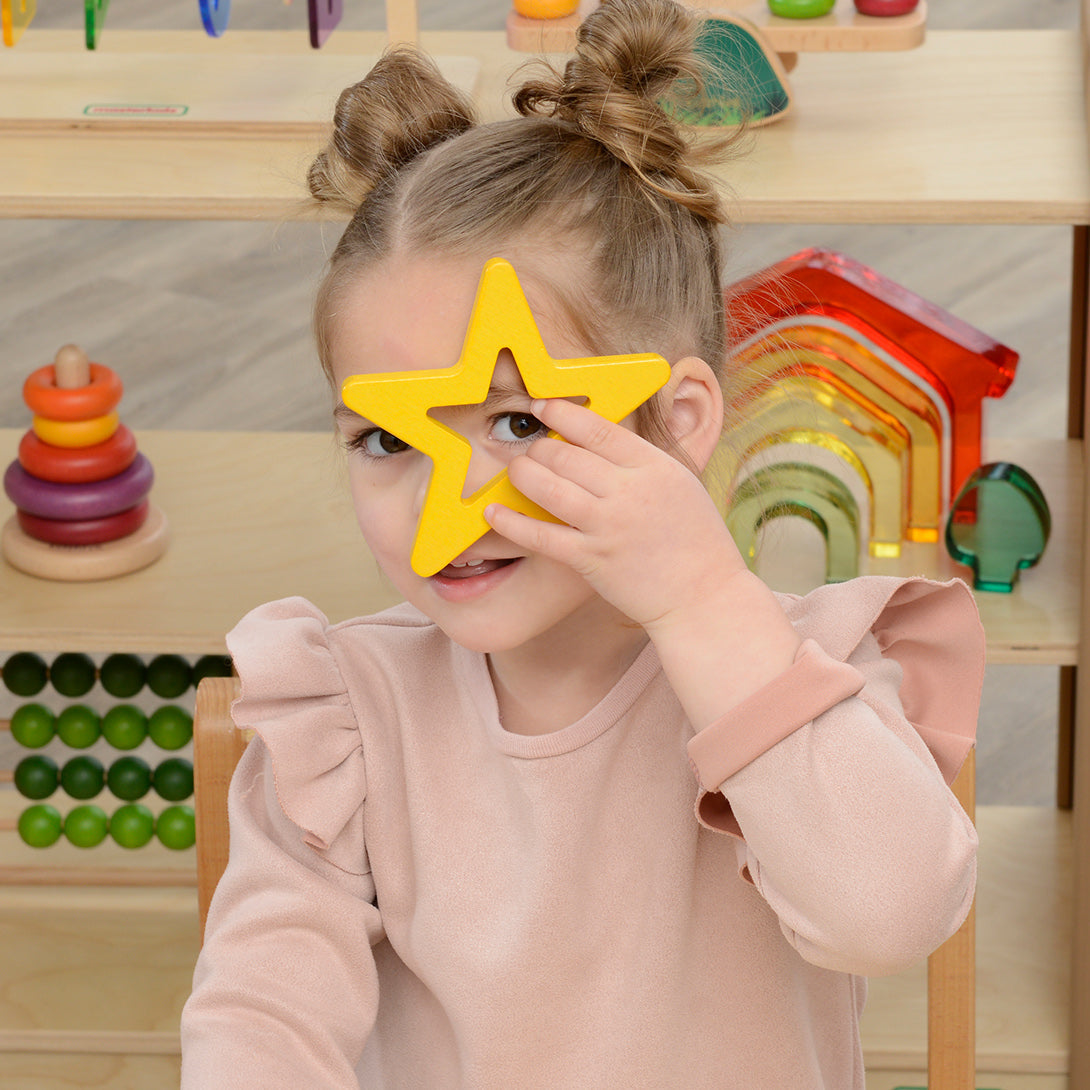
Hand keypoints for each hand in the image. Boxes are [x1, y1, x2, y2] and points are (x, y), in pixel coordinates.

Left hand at [484, 397, 748, 631]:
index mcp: (655, 466)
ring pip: (549, 487)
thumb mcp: (680, 484)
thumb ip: (641, 461)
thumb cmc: (695, 540)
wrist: (704, 596)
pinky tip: (493, 511)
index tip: (543, 406)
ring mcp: (608, 527)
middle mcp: (630, 492)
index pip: (598, 428)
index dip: (562, 413)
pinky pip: (540, 536)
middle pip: (566, 454)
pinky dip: (511, 522)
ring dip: (523, 474)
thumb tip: (598, 435)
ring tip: (517, 471)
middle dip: (540, 448)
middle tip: (531, 450)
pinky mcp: (591, 560)